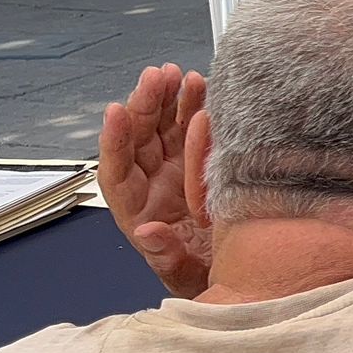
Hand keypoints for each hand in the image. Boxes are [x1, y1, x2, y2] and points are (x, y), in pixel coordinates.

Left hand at [97, 63, 211, 296]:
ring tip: (180, 75)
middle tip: (159, 77)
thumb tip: (147, 231)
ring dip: (170, 99)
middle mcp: (151, 184)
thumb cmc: (202, 277)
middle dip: (146, 105)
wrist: (236, 275)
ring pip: (164, 127)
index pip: (116, 170)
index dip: (115, 141)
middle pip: (140, 138)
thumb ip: (166, 255)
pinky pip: (192, 128)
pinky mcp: (199, 160)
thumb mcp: (184, 275)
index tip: (118, 112)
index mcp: (137, 210)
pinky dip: (195, 106)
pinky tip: (201, 87)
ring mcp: (174, 169)